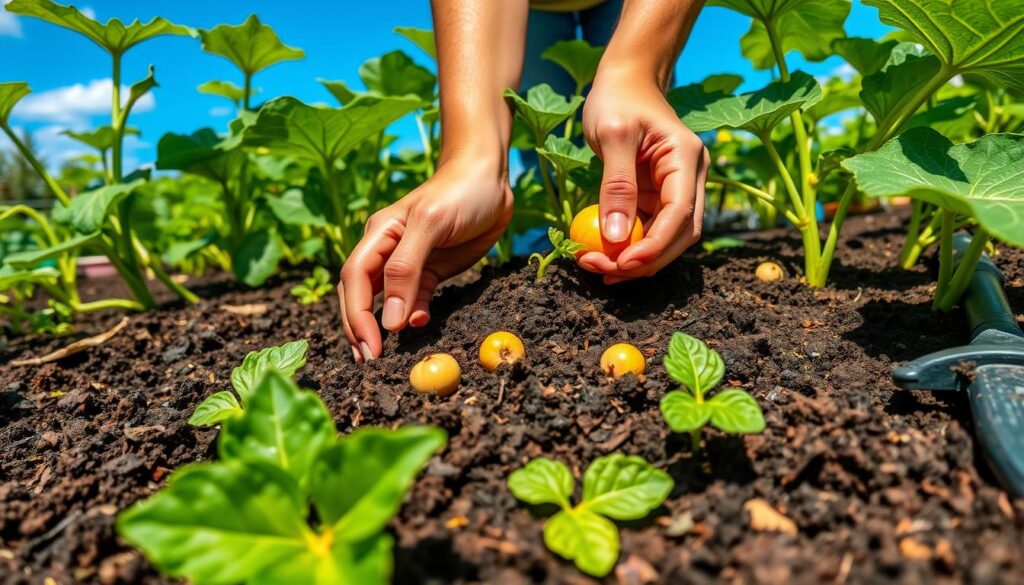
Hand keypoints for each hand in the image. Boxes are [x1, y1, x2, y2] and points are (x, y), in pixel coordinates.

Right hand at [338, 157, 512, 360]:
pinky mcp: (432, 269)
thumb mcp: (432, 225)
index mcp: (378, 234)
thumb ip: (407, 270)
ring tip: (381, 357)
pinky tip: (419, 325)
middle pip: (360, 294)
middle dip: (360, 327)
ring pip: (384, 300)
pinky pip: (415, 299)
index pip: (354, 279)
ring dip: (381, 327)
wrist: (491, 177)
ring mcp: (409, 262)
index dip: (357, 316)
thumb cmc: (460, 192)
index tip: (370, 348)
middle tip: (369, 362)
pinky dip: (413, 315)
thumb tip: (389, 319)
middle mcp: (386, 249)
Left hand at [578, 69, 707, 283]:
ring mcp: (676, 188)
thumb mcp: (612, 135)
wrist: (625, 80)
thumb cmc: (618, 99)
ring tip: (598, 267)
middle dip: (645, 261)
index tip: (623, 264)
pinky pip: (648, 229)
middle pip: (679, 235)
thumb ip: (616, 185)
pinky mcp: (658, 195)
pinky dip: (629, 246)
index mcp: (686, 159)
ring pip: (666, 238)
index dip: (655, 246)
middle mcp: (689, 177)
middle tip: (605, 273)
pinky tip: (603, 254)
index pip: (680, 214)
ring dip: (637, 259)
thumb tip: (616, 237)